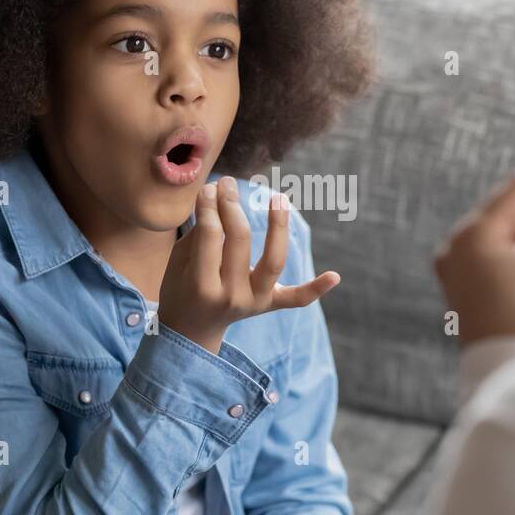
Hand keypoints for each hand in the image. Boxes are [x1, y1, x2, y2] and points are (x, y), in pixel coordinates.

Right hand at [158, 176, 340, 353]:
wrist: (191, 331)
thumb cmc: (181, 287)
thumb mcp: (179, 262)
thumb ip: (199, 233)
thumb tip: (217, 193)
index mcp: (203, 286)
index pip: (211, 235)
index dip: (210, 206)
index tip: (210, 187)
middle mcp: (232, 297)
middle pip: (239, 240)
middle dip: (232, 206)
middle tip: (227, 183)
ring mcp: (254, 302)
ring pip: (273, 261)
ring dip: (278, 228)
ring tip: (278, 198)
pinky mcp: (269, 305)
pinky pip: (296, 299)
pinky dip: (315, 288)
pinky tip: (335, 276)